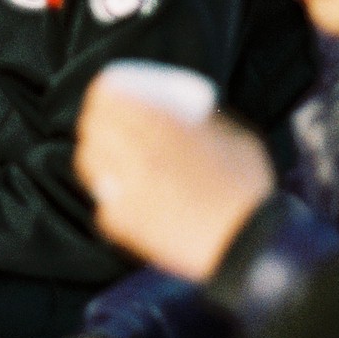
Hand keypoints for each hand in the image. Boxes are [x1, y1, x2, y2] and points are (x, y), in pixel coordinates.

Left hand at [75, 71, 274, 281]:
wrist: (249, 243)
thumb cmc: (248, 187)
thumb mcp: (232, 135)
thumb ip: (202, 120)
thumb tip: (188, 113)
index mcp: (162, 127)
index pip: (107, 99)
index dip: (104, 94)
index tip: (110, 96)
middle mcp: (136, 154)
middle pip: (92, 128)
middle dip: (96, 122)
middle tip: (107, 126)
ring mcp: (127, 190)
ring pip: (89, 162)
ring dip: (97, 155)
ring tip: (113, 159)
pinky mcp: (125, 224)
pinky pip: (104, 203)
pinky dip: (113, 198)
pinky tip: (129, 197)